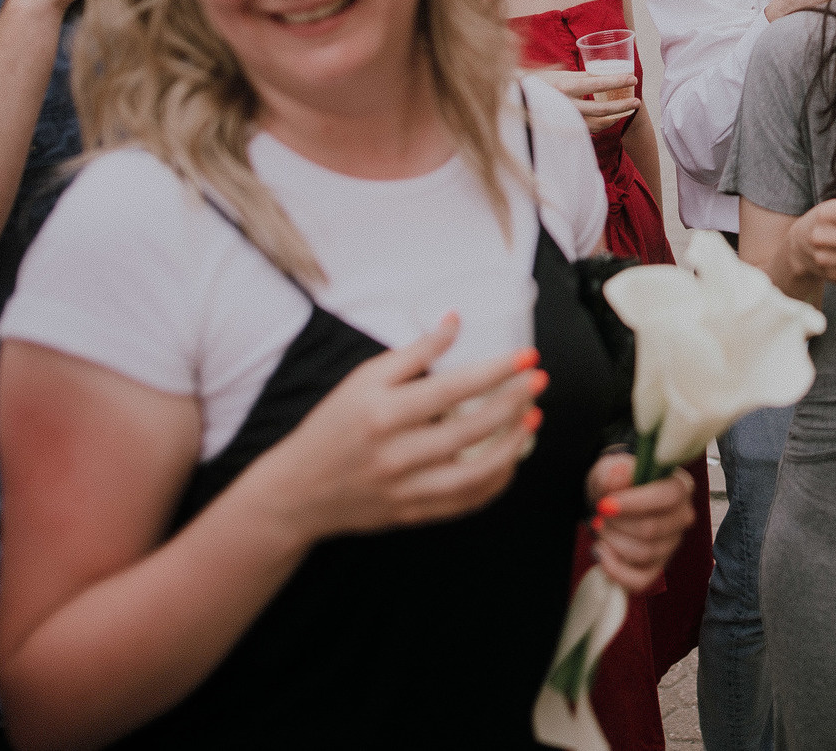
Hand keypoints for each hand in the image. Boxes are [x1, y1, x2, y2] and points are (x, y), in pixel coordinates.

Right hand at [233, 317, 544, 546]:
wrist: (297, 492)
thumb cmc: (332, 426)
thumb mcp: (363, 379)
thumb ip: (413, 352)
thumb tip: (455, 320)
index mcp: (382, 413)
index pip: (452, 389)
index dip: (496, 372)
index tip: (527, 358)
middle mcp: (395, 454)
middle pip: (471, 430)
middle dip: (514, 404)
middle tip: (538, 383)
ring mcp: (405, 490)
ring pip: (476, 474)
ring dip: (513, 446)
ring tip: (532, 420)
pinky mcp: (412, 515)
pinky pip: (466, 502)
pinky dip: (495, 482)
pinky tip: (510, 459)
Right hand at [536, 69, 639, 134]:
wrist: (511, 102)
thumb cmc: (532, 82)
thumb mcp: (554, 73)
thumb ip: (575, 73)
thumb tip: (596, 69)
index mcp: (564, 85)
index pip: (596, 83)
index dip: (617, 81)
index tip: (632, 78)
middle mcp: (566, 104)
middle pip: (601, 109)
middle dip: (622, 106)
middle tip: (637, 101)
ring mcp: (565, 119)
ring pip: (597, 123)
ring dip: (615, 117)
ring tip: (628, 110)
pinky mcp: (565, 128)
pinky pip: (589, 129)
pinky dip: (603, 124)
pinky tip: (612, 119)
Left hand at [584, 455, 695, 593]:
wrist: (611, 502)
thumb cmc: (617, 483)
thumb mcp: (611, 468)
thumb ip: (614, 471)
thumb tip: (619, 474)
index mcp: (680, 487)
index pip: (667, 497)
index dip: (634, 503)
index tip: (604, 504)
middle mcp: (682, 517)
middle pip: (651, 529)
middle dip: (616, 524)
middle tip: (598, 514)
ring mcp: (671, 545)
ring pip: (643, 553)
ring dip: (613, 542)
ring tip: (600, 528)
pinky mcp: (658, 567)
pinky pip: (640, 580)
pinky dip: (615, 570)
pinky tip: (601, 552)